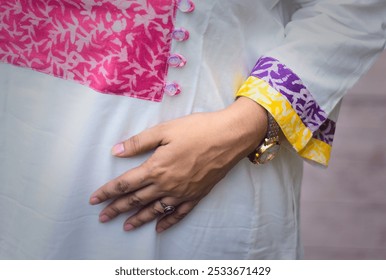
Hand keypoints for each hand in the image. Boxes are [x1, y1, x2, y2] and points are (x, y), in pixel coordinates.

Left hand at [89, 97, 267, 232]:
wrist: (230, 137)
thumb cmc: (197, 129)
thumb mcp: (165, 130)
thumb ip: (139, 142)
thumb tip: (115, 151)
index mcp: (156, 168)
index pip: (125, 184)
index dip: (107, 192)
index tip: (94, 199)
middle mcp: (166, 185)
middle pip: (136, 200)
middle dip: (116, 209)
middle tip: (102, 218)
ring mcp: (182, 193)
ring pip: (155, 210)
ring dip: (138, 219)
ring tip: (125, 226)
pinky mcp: (197, 195)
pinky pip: (179, 214)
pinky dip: (167, 222)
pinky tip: (159, 228)